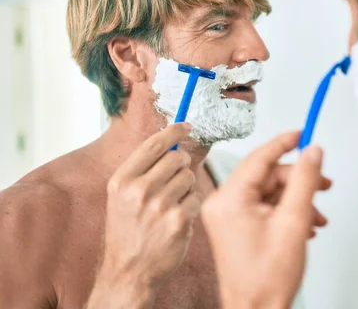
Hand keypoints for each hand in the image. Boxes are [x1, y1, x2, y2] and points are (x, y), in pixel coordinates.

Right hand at [98, 123, 199, 293]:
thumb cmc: (128, 231)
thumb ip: (142, 169)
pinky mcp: (178, 221)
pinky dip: (191, 206)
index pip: (154, 144)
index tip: (186, 125)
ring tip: (172, 204)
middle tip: (176, 179)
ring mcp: (159, 206)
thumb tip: (171, 141)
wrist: (129, 271)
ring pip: (190, 177)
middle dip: (182, 164)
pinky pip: (197, 198)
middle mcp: (139, 191)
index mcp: (122, 180)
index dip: (174, 130)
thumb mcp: (121, 196)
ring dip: (187, 187)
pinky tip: (178, 219)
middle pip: (177, 157)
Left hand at [201, 132, 329, 308]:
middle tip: (323, 186)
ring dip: (296, 199)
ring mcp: (227, 215)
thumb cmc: (267, 278)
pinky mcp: (234, 225)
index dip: (285, 143)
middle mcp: (223, 204)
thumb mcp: (294, 221)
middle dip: (298, 182)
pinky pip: (263, 205)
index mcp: (229, 200)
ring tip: (316, 217)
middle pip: (267, 176)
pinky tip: (303, 225)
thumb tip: (312, 151)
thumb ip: (304, 181)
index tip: (303, 133)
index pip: (260, 157)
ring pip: (269, 191)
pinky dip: (285, 211)